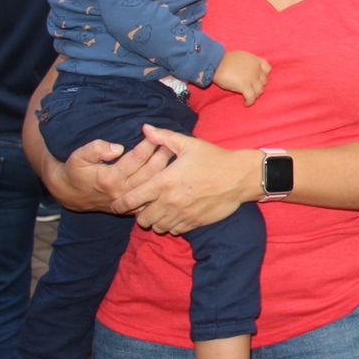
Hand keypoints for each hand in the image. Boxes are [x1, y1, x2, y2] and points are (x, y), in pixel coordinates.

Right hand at [51, 136, 171, 213]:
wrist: (71, 195)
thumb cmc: (76, 171)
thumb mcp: (78, 157)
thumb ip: (95, 149)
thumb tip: (117, 148)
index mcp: (110, 178)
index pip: (136, 158)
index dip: (148, 144)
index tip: (157, 133)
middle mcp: (122, 191)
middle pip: (151, 171)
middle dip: (163, 154)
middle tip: (173, 141)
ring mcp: (129, 201)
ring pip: (155, 183)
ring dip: (167, 168)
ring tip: (176, 153)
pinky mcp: (133, 207)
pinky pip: (154, 197)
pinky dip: (163, 185)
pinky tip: (172, 173)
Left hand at [113, 125, 254, 233]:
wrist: (241, 177)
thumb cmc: (214, 158)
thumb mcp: (189, 144)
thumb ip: (163, 137)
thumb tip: (145, 128)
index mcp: (163, 182)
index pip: (130, 200)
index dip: (120, 203)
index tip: (117, 203)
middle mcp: (169, 202)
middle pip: (141, 219)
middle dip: (138, 214)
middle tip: (142, 206)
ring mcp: (182, 214)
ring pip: (157, 227)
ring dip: (154, 220)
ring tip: (158, 211)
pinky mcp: (194, 223)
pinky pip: (174, 231)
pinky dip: (170, 225)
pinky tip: (174, 215)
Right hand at [214, 50, 269, 104]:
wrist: (216, 62)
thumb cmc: (223, 59)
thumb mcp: (240, 56)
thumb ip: (247, 63)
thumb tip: (246, 70)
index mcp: (255, 61)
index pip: (267, 69)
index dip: (264, 75)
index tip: (257, 78)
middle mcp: (256, 69)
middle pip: (264, 81)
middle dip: (258, 86)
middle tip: (250, 89)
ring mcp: (252, 78)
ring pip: (260, 90)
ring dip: (255, 95)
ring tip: (248, 97)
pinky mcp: (245, 86)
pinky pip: (251, 97)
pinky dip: (249, 102)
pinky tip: (245, 103)